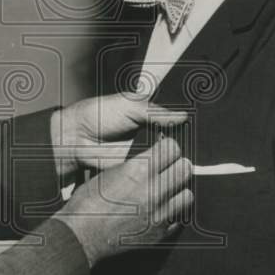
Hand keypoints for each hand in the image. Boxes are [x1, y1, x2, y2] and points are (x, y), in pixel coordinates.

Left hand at [49, 92, 187, 180]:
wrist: (78, 137)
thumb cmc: (99, 114)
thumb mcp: (130, 104)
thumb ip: (156, 111)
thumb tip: (183, 116)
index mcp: (150, 115)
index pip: (175, 120)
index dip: (184, 124)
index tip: (196, 126)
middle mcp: (151, 134)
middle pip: (175, 140)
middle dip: (180, 141)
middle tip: (188, 142)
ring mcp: (145, 152)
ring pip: (167, 156)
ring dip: (172, 156)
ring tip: (179, 153)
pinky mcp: (138, 168)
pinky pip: (153, 169)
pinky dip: (159, 168)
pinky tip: (168, 165)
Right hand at [54, 136, 193, 266]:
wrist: (82, 235)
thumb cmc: (89, 202)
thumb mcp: (110, 173)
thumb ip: (136, 165)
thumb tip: (155, 157)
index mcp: (138, 170)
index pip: (172, 148)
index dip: (169, 148)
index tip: (165, 151)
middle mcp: (153, 190)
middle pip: (185, 168)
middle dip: (178, 166)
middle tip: (170, 169)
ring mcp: (159, 213)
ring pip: (187, 194)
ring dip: (178, 191)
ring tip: (168, 191)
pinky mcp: (160, 233)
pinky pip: (179, 218)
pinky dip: (172, 213)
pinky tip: (160, 210)